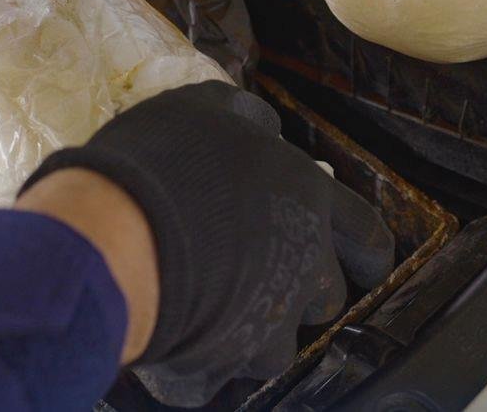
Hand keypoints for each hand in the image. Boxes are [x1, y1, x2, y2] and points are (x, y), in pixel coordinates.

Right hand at [20, 82, 395, 406]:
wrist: (118, 233)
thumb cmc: (164, 159)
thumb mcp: (205, 110)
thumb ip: (244, 119)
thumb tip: (263, 124)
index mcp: (307, 197)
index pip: (365, 232)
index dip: (367, 251)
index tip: (369, 265)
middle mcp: (303, 261)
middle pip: (328, 295)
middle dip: (302, 295)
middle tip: (258, 279)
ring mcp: (272, 317)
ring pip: (280, 343)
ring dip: (253, 334)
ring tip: (209, 316)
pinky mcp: (230, 359)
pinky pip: (220, 376)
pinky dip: (199, 369)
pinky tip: (170, 345)